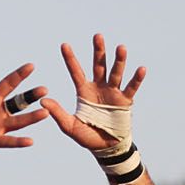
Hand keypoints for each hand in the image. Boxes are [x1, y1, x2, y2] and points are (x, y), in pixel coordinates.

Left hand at [0, 59, 48, 162]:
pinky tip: (31, 140)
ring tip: (45, 113)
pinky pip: (9, 141)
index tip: (31, 65)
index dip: (19, 74)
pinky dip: (19, 142)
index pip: (8, 83)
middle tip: (44, 90)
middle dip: (31, 95)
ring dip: (32, 117)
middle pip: (19, 102)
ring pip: (19, 121)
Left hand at [41, 34, 145, 152]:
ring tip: (121, 48)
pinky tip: (141, 69)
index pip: (76, 71)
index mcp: (84, 91)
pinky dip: (136, 79)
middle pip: (99, 65)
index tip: (63, 44)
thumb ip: (58, 113)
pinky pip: (131, 88)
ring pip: (116, 73)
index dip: (70, 58)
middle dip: (98, 51)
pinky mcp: (125, 101)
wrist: (105, 148)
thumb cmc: (87, 136)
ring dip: (119, 60)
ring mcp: (113, 92)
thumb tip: (42, 101)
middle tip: (97, 36)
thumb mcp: (69, 126)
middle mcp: (99, 87)